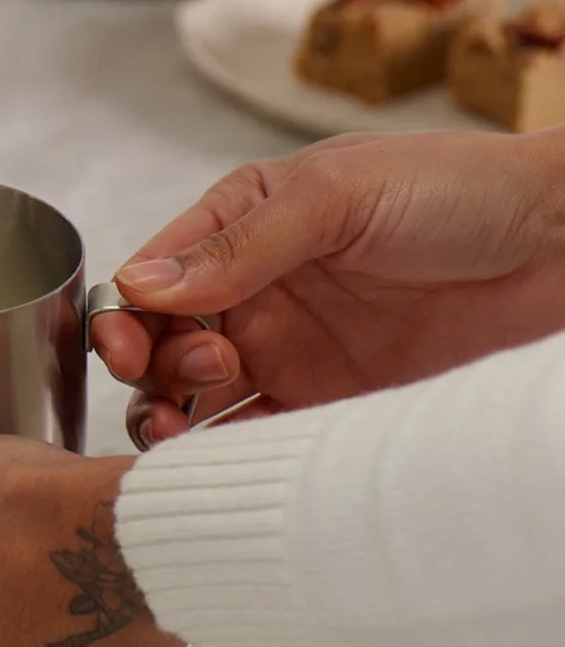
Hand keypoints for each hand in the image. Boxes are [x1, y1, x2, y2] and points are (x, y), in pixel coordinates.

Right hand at [89, 129, 564, 444]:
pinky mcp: (332, 407)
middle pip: (162, 345)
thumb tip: (140, 282)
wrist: (564, 246)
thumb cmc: (458, 190)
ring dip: (173, 417)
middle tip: (196, 369)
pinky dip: (227, 454)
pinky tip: (224, 456)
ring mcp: (292, 353)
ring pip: (197, 399)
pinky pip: (258, 439)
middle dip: (150, 368)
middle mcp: (256, 293)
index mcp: (241, 225)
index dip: (125, 314)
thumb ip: (238, 243)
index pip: (151, 276)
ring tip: (186, 425)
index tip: (125, 344)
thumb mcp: (336, 194)